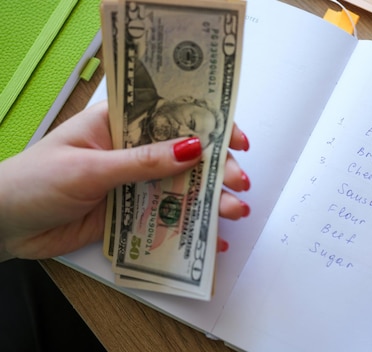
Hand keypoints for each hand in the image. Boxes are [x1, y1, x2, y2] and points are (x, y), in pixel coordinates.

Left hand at [0, 102, 250, 260]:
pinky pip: (167, 216)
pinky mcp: (132, 212)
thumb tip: (191, 149)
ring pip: (181, 187)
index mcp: (119, 123)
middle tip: (240, 181)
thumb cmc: (32, 181)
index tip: (236, 138)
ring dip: (210, 199)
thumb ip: (142, 162)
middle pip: (185, 155)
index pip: (173, 113)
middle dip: (217, 168)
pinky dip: (190, 226)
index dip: (209, 122)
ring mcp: (134, 182)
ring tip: (235, 211)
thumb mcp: (90, 167)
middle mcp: (132, 150)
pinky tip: (211, 237)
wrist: (4, 226)